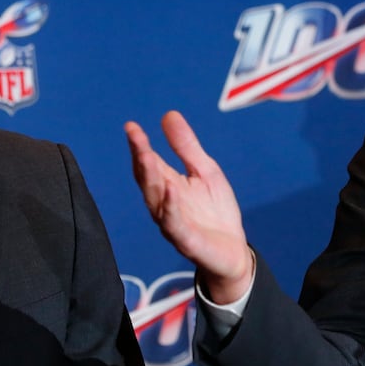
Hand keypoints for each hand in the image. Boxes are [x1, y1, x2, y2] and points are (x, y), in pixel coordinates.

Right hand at [125, 111, 253, 303]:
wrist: (233, 251)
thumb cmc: (215, 212)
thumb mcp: (205, 171)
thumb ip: (186, 146)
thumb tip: (168, 114)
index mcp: (168, 185)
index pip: (149, 163)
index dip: (139, 145)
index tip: (131, 126)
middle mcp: (164, 203)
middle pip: (147, 179)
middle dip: (140, 158)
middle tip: (135, 137)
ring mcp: (173, 223)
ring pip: (155, 200)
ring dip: (150, 179)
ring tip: (147, 157)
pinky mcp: (186, 241)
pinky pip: (174, 225)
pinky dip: (170, 208)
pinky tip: (170, 191)